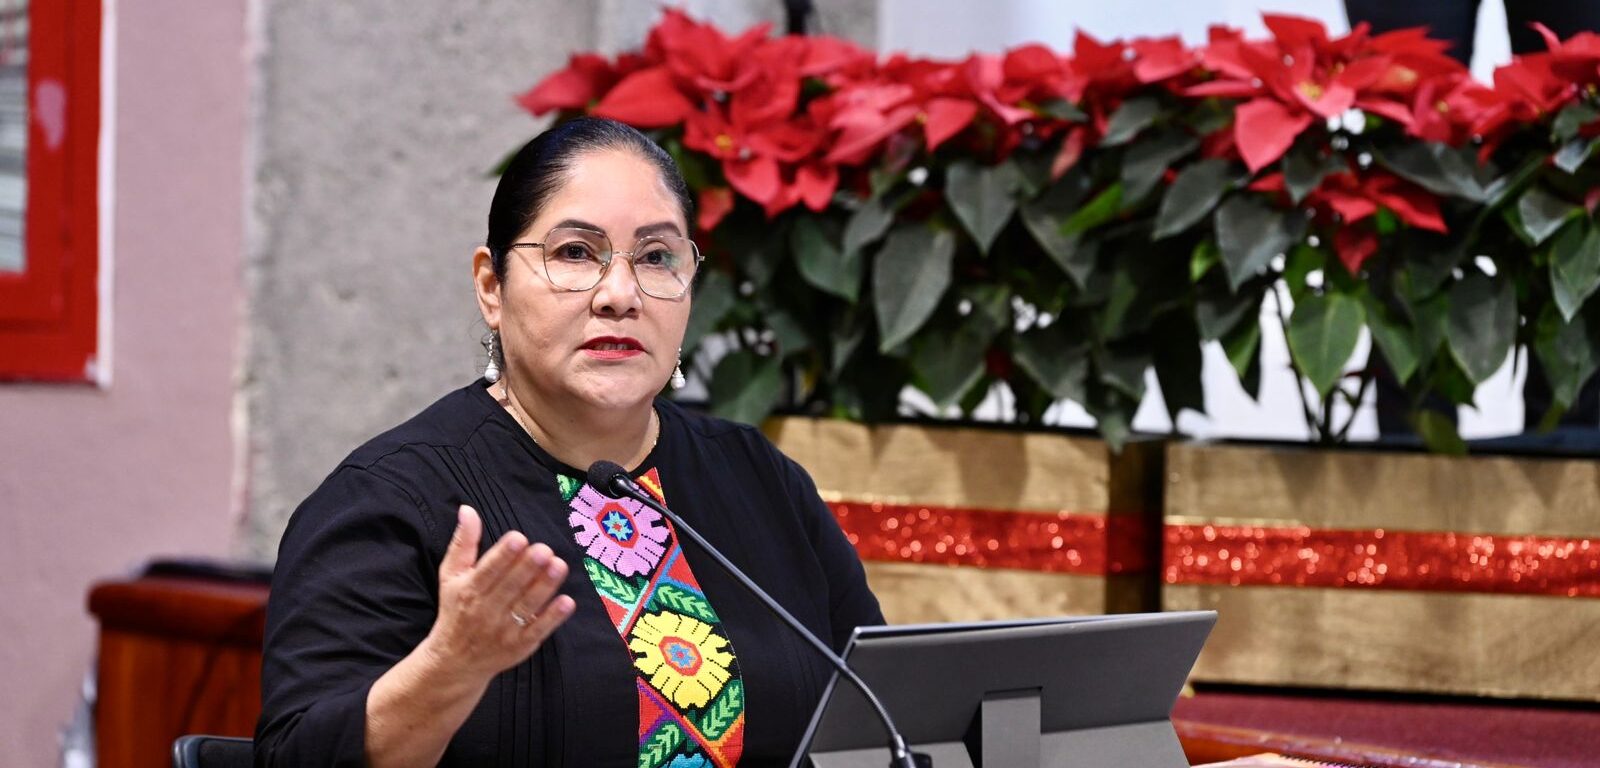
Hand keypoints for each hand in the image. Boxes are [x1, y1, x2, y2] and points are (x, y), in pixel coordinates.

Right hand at [422, 505, 574, 680]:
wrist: (454, 661)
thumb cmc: (456, 609)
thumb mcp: (451, 575)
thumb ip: (463, 543)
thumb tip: (468, 510)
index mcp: (468, 590)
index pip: (488, 570)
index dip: (504, 555)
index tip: (519, 538)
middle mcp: (485, 611)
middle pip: (510, 587)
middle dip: (528, 568)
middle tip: (545, 549)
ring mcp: (504, 630)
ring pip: (527, 606)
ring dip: (544, 586)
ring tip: (559, 566)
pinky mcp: (520, 646)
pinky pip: (538, 630)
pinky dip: (552, 617)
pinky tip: (567, 601)